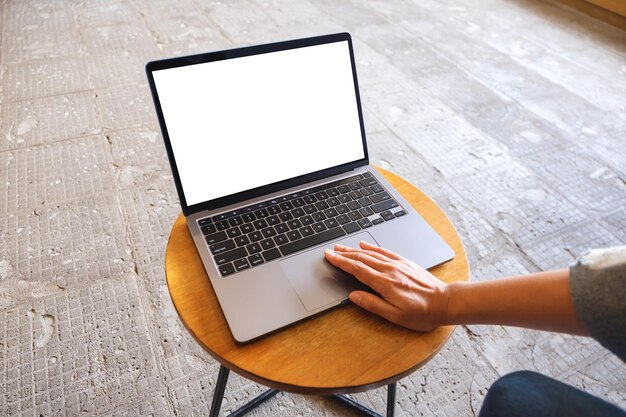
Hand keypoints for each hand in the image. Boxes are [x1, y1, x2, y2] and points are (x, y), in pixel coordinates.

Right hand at [324, 241, 448, 331]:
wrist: (445, 302)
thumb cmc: (422, 313)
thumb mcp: (395, 316)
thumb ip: (372, 304)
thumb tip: (353, 296)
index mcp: (385, 284)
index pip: (357, 269)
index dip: (341, 263)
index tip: (330, 257)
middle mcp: (390, 270)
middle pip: (361, 259)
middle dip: (344, 254)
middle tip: (330, 251)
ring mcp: (398, 264)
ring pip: (371, 254)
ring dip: (354, 250)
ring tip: (342, 247)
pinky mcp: (405, 262)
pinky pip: (385, 251)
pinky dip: (372, 247)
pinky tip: (365, 245)